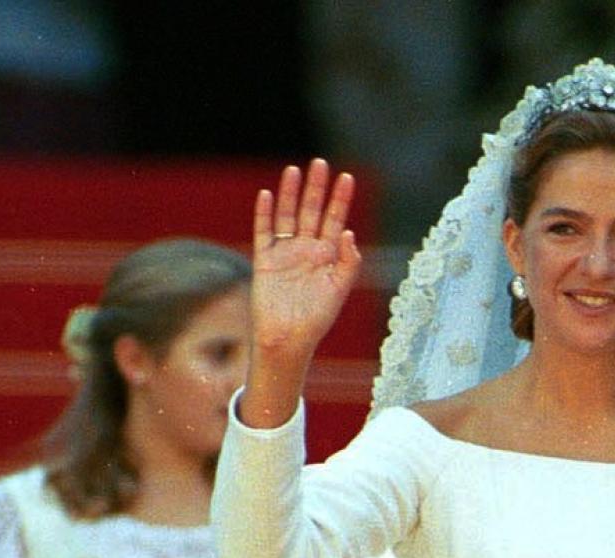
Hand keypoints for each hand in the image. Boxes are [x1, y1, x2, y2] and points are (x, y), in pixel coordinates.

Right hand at [250, 159, 360, 364]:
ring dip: (290, 193)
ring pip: (287, 215)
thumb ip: (348, 263)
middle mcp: (307, 250)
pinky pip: (264, 231)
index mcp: (328, 257)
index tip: (347, 177)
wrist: (288, 338)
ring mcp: (285, 252)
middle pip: (312, 212)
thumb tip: (350, 233)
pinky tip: (267, 194)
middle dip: (317, 188)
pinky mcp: (265, 259)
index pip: (336, 221)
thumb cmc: (316, 319)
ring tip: (294, 170)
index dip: (341, 200)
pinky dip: (264, 213)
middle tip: (321, 164)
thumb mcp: (338, 290)